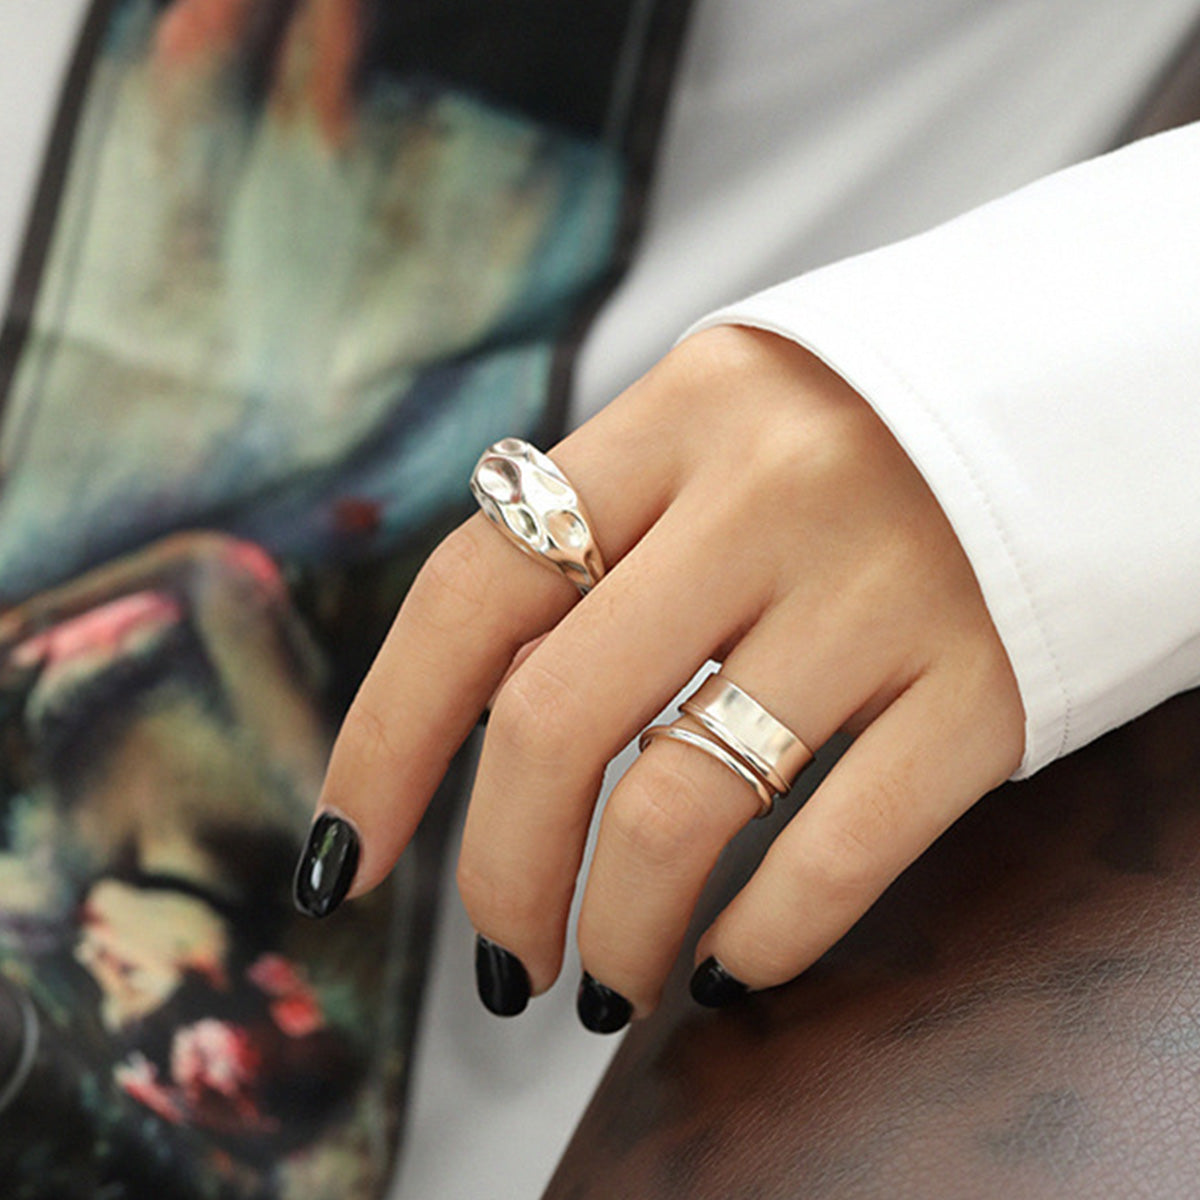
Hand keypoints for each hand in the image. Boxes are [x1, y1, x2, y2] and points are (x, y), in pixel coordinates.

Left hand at [297, 326, 1024, 1030]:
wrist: (1085, 388)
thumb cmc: (859, 431)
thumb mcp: (716, 433)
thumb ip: (605, 542)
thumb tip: (489, 720)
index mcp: (677, 415)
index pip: (472, 590)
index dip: (385, 739)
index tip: (342, 859)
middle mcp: (770, 492)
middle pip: (557, 719)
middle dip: (500, 871)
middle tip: (501, 959)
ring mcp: (884, 588)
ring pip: (688, 807)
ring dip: (620, 929)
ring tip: (606, 984)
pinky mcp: (986, 680)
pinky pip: (841, 848)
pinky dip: (765, 937)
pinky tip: (729, 968)